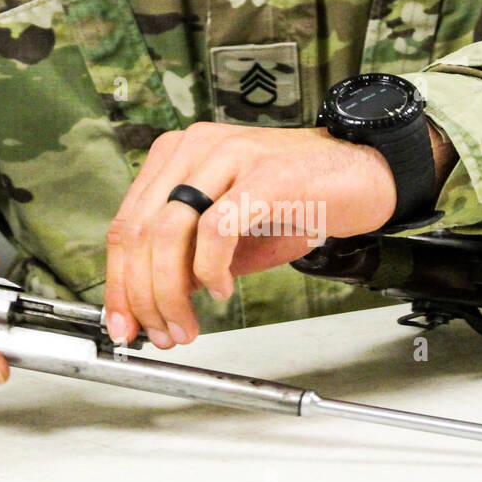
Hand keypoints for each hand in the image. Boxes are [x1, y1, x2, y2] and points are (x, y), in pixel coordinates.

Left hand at [103, 124, 399, 349]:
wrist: (362, 174)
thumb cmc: (297, 201)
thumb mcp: (228, 234)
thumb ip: (186, 258)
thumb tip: (151, 303)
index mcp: (177, 157)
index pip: (125, 224)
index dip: (119, 282)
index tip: (122, 323)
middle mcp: (195, 148)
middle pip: (138, 231)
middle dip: (141, 295)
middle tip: (156, 333)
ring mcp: (229, 157)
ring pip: (168, 231)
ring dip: (170, 292)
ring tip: (186, 324)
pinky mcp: (265, 175)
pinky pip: (216, 229)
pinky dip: (211, 270)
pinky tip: (222, 291)